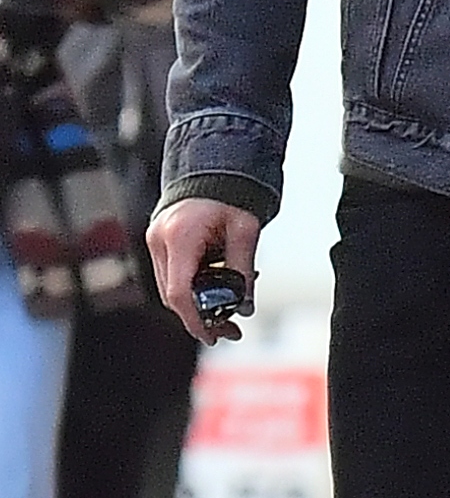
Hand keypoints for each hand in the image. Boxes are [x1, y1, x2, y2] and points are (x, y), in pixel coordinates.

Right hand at [146, 198, 261, 344]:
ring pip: (172, 287)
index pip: (180, 292)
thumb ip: (243, 269)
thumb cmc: (233, 192)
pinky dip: (194, 284)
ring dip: (198, 302)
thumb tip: (244, 307)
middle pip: (174, 294)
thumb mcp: (246, 229)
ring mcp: (156, 239)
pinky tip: (220, 285)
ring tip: (231, 310)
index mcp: (180, 236)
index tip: (213, 335)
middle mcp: (160, 239)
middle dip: (201, 316)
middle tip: (231, 329)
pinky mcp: (160, 239)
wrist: (215, 161)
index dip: (195, 319)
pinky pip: (174, 272)